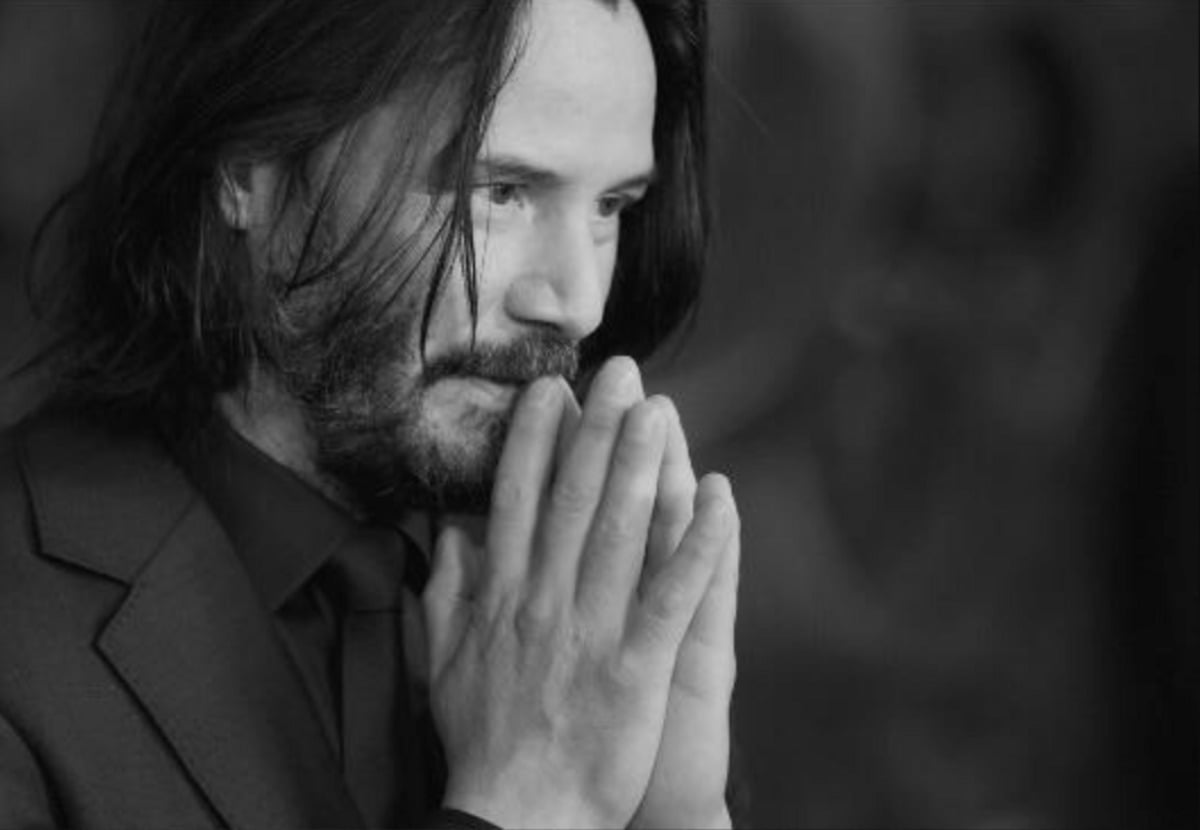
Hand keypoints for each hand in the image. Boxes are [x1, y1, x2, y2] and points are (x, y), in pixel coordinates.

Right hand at [422, 358, 734, 828]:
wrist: (515, 818)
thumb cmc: (482, 742)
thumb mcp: (442, 663)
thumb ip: (443, 595)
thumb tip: (447, 535)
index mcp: (500, 596)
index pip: (517, 500)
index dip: (535, 439)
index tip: (554, 390)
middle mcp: (543, 601)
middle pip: (571, 499)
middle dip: (597, 430)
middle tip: (622, 373)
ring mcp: (590, 632)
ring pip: (618, 533)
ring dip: (641, 466)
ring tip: (660, 410)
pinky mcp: (635, 668)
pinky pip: (670, 596)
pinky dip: (697, 545)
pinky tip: (720, 498)